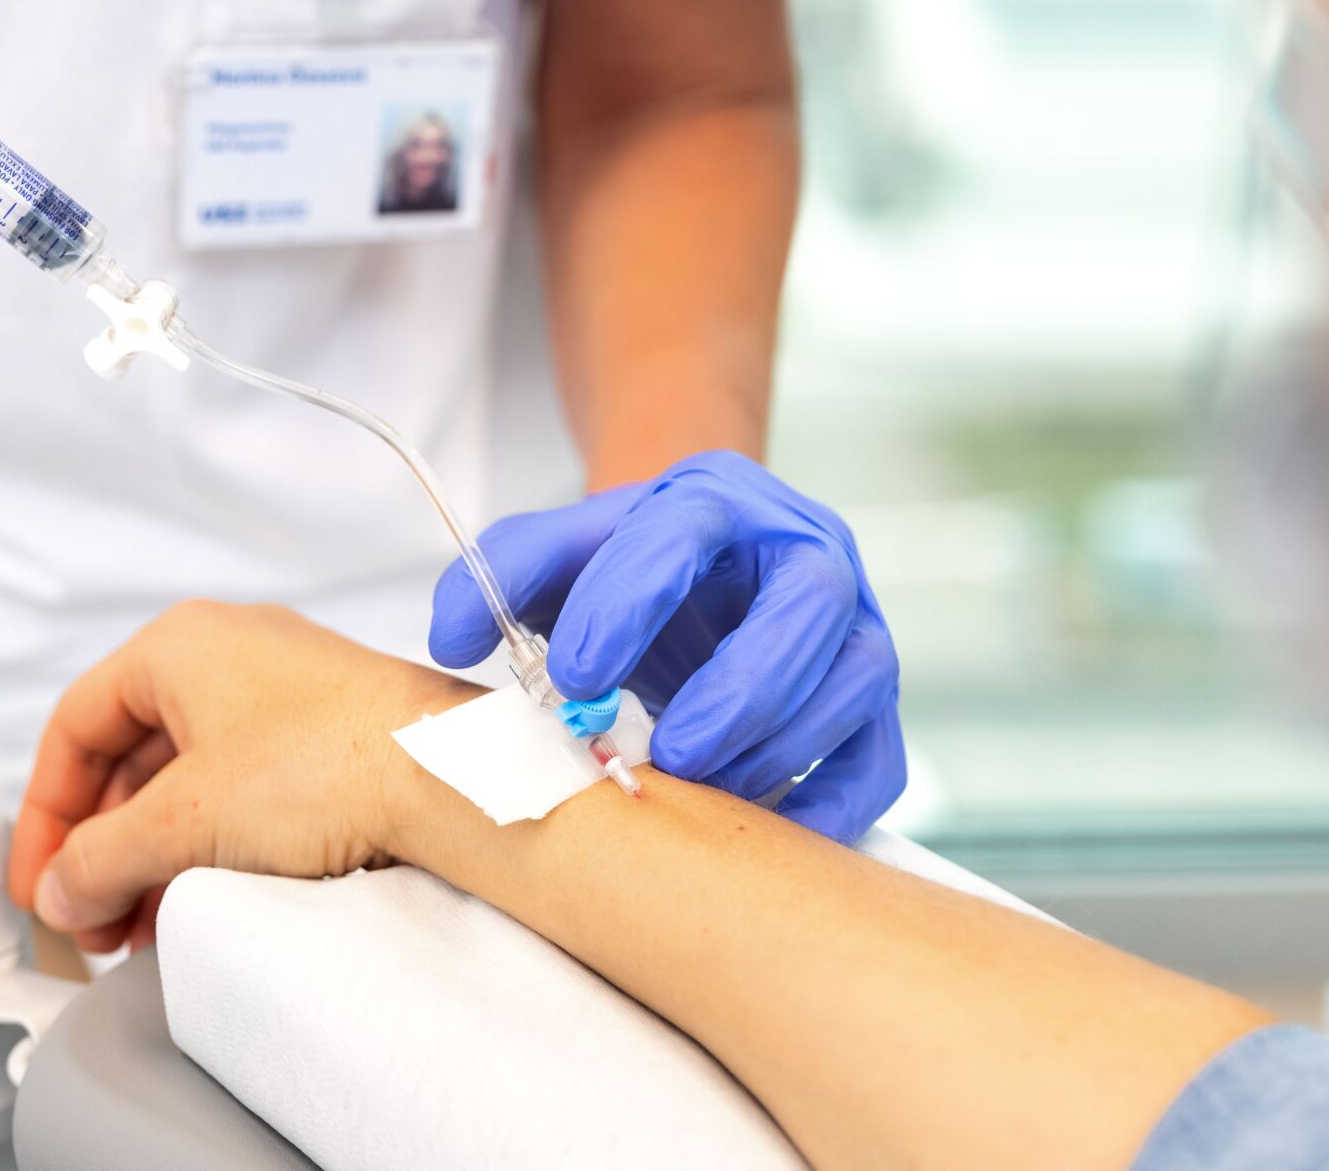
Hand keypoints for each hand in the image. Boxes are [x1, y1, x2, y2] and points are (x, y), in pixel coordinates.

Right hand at [8, 601, 468, 952]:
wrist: (448, 777)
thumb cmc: (331, 764)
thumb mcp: (184, 821)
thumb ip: (100, 860)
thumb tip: (61, 892)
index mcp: (177, 644)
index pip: (73, 725)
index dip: (44, 813)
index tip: (39, 880)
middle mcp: (227, 653)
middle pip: (126, 755)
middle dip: (100, 845)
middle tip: (90, 915)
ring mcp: (281, 690)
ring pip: (182, 776)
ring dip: (149, 853)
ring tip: (141, 923)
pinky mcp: (326, 730)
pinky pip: (237, 785)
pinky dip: (205, 841)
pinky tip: (201, 895)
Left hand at [428, 450, 901, 842]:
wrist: (706, 575)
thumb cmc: (630, 570)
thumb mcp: (560, 555)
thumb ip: (498, 575)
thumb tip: (449, 638)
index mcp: (717, 501)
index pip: (681, 534)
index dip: (628, 603)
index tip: (575, 675)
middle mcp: (804, 551)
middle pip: (807, 602)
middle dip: (739, 685)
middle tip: (670, 751)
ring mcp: (856, 623)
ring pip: (855, 679)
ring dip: (777, 744)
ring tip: (702, 785)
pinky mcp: (875, 700)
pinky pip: (880, 758)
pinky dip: (833, 803)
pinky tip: (769, 827)